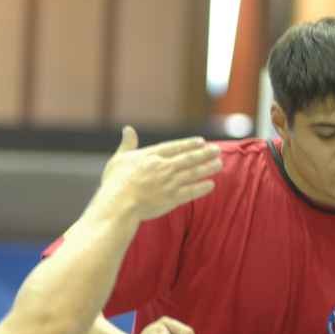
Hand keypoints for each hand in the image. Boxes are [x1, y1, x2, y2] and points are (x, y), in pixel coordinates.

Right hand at [98, 126, 222, 220]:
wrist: (119, 204)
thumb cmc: (115, 182)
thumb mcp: (119, 158)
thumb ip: (128, 144)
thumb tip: (128, 129)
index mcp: (151, 156)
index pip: (175, 147)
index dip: (189, 144)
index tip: (202, 142)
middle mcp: (164, 167)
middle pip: (189, 158)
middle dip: (205, 154)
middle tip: (218, 150)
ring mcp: (169, 183)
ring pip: (193, 173)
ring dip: (208, 168)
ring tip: (219, 164)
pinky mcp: (172, 199)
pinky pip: (191, 192)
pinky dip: (202, 188)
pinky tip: (212, 185)